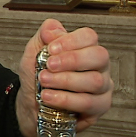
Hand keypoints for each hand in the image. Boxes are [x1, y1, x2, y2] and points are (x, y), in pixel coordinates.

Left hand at [15, 18, 112, 136]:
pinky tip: (49, 97)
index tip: (51, 49)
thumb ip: (43, 37)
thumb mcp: (34, 52)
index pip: (89, 36)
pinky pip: (89, 103)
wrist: (32, 104)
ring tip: (44, 82)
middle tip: (49, 65)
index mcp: (86, 48)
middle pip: (99, 56)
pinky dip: (66, 99)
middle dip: (72, 60)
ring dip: (65, 80)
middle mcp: (99, 65)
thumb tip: (51, 29)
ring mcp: (103, 86)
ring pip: (95, 81)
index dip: (71, 41)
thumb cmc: (38, 75)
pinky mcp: (100, 107)